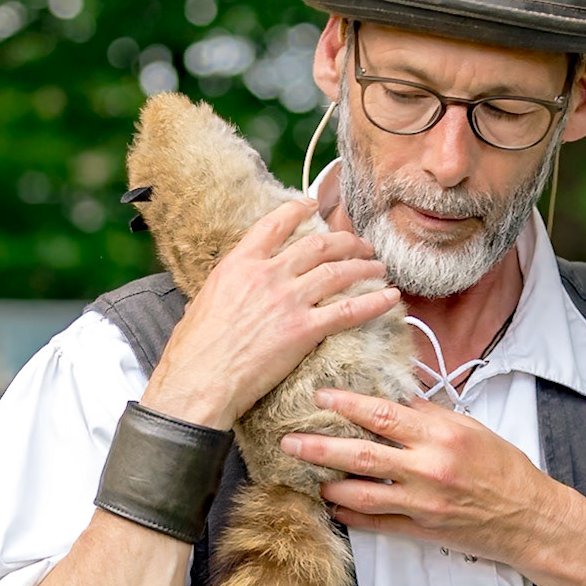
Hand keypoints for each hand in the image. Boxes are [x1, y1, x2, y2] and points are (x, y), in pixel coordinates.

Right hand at [142, 199, 398, 428]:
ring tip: (380, 268)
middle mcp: (267, 274)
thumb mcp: (203, 303)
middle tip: (361, 246)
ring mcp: (288, 300)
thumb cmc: (194, 351)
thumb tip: (229, 290)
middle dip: (346, 242)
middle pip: (318, 245)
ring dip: (365, 268)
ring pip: (339, 272)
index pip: (275, 224)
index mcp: (239, 264)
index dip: (299, 210)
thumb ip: (226, 288)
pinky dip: (374, 302)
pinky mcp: (304, 330)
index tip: (314, 204)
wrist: (200, 380)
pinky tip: (391, 298)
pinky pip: (349, 310)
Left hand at [279, 388, 568, 571]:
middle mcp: (428, 469)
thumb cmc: (503, 468)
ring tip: (308, 476)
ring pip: (361, 493)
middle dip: (319, 446)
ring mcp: (422, 502)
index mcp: (441, 436)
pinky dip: (351, 516)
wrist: (528, 517)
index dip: (346, 404)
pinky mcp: (421, 529)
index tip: (320, 397)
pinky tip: (334, 508)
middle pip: (361, 454)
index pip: (382, 414)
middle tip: (289, 440)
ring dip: (329, 485)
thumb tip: (394, 397)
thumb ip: (429, 415)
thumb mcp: (470, 429)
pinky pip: (376, 523)